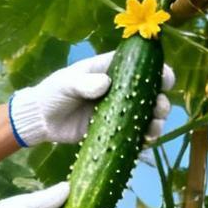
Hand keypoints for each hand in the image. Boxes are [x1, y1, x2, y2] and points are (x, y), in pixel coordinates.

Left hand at [8, 52, 175, 147]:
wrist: (41, 119)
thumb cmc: (54, 92)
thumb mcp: (67, 83)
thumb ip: (84, 83)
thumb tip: (104, 83)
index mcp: (112, 70)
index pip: (142, 66)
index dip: (159, 71)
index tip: (166, 81)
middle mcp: (120, 90)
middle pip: (151, 93)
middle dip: (161, 101)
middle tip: (159, 109)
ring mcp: (118, 111)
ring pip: (146, 115)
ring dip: (156, 121)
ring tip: (153, 129)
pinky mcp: (112, 131)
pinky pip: (133, 134)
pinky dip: (143, 138)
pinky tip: (146, 141)